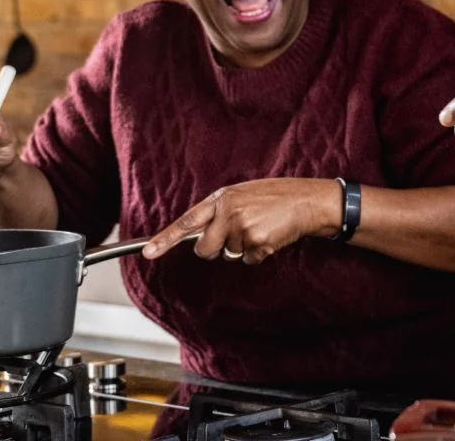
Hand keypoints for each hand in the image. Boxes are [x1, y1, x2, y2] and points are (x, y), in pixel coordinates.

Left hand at [141, 179, 338, 263]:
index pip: (186, 222)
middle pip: (205, 250)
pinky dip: (259, 254)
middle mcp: (227, 213)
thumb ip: (220, 211)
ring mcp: (241, 228)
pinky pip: (248, 260)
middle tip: (236, 235)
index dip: (165, 239)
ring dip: (243, 248)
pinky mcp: (256, 243)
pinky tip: (271, 236)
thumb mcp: (243, 195)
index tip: (148, 253)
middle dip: (215, 250)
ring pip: (229, 256)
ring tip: (261, 228)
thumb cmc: (275, 197)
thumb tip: (202, 236)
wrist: (307, 200)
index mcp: (221, 198)